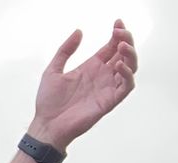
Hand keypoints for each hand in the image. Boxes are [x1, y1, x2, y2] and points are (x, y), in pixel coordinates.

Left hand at [29, 19, 137, 149]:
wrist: (46, 125)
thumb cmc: (49, 102)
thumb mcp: (53, 70)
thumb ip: (65, 50)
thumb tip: (78, 31)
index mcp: (92, 67)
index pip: (111, 47)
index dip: (117, 34)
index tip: (117, 22)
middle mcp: (102, 76)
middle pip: (124, 54)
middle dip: (126, 40)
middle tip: (120, 32)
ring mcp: (107, 88)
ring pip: (130, 68)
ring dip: (130, 55)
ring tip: (122, 46)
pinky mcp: (109, 101)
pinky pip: (126, 86)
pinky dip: (127, 74)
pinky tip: (119, 66)